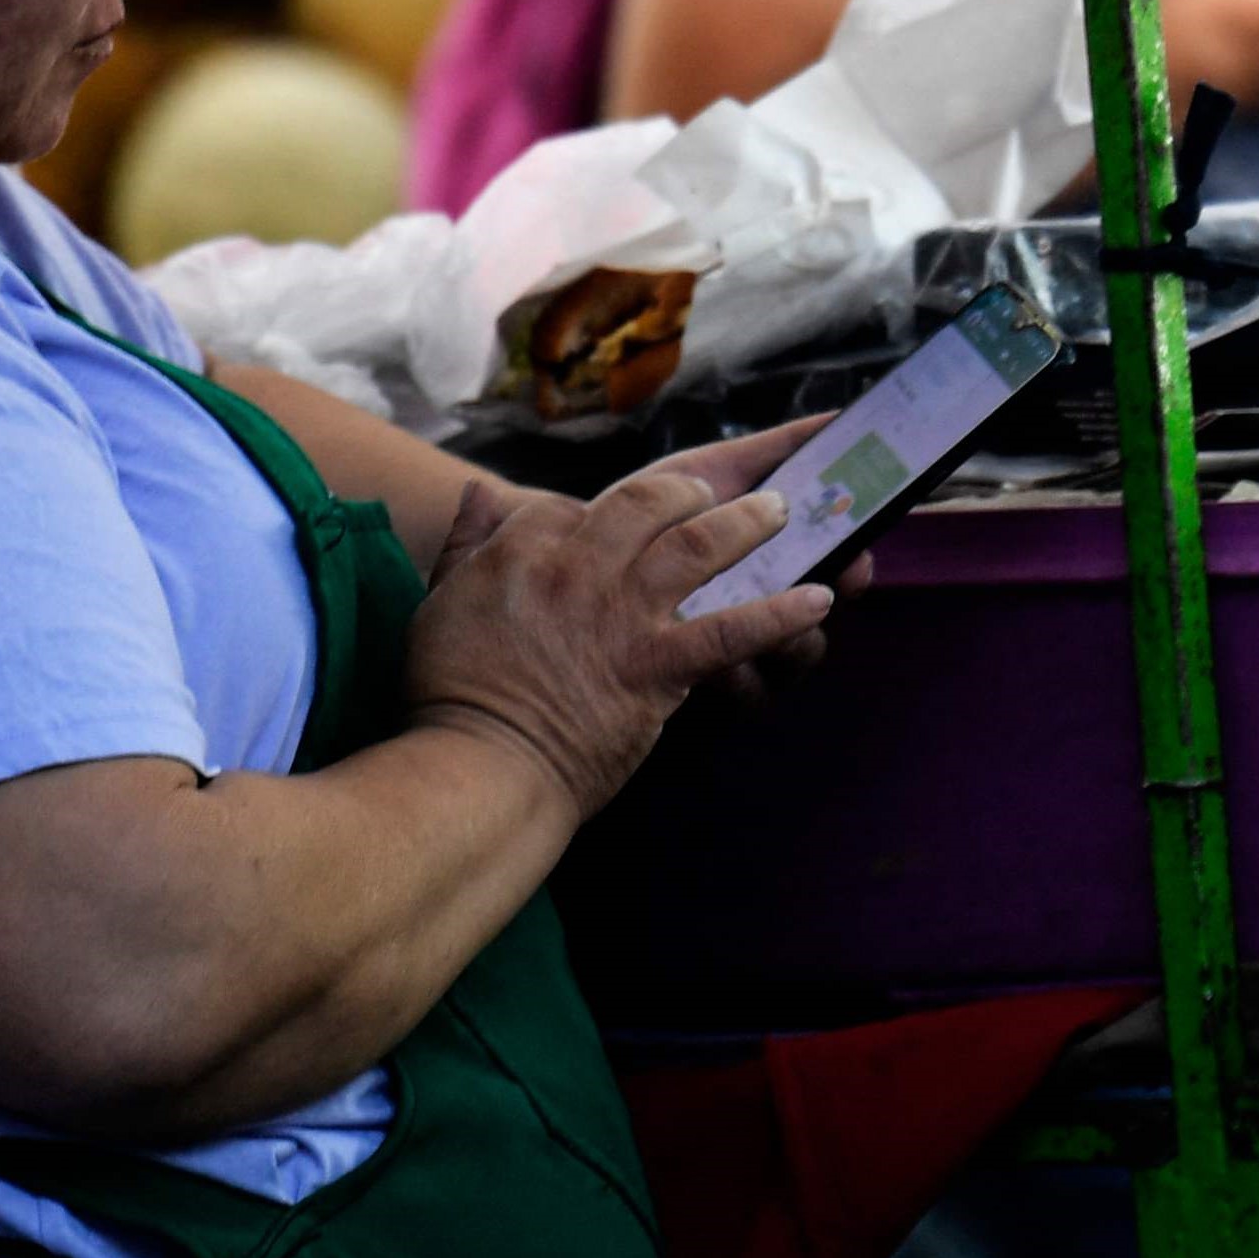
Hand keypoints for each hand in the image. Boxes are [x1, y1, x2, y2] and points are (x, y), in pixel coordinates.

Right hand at [404, 457, 829, 819]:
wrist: (478, 767)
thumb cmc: (450, 694)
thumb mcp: (440, 599)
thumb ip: (465, 541)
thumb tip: (480, 491)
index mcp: (524, 548)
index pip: (574, 503)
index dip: (598, 511)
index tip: (617, 521)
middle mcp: (580, 568)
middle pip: (646, 503)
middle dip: (685, 490)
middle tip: (712, 492)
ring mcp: (624, 614)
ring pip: (700, 548)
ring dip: (747, 524)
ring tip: (781, 512)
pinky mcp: (657, 666)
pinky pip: (732, 632)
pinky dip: (780, 616)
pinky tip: (818, 601)